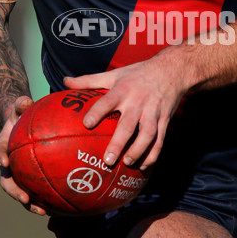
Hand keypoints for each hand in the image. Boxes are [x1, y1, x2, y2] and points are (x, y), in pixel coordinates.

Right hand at [0, 95, 46, 215]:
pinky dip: (46, 201)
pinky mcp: (29, 182)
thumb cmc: (21, 116)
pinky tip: (60, 207)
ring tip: (44, 211)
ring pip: (21, 193)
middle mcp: (7, 166)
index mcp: (2, 148)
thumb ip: (21, 104)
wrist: (20, 127)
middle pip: (7, 182)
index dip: (0, 158)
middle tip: (25, 198)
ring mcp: (17, 176)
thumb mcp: (20, 108)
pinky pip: (37, 193)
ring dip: (30, 205)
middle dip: (15, 192)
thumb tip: (25, 100)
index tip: (4, 162)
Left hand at [64, 55, 186, 169]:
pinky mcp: (164, 119)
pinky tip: (144, 167)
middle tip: (107, 159)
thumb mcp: (114, 74)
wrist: (171, 70)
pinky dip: (153, 154)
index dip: (97, 112)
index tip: (87, 123)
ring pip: (147, 134)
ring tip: (127, 163)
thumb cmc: (137, 73)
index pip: (108, 101)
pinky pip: (160, 139)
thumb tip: (65, 81)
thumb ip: (89, 80)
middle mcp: (138, 101)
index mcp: (123, 89)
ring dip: (138, 150)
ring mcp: (153, 112)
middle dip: (119, 142)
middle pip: (129, 124)